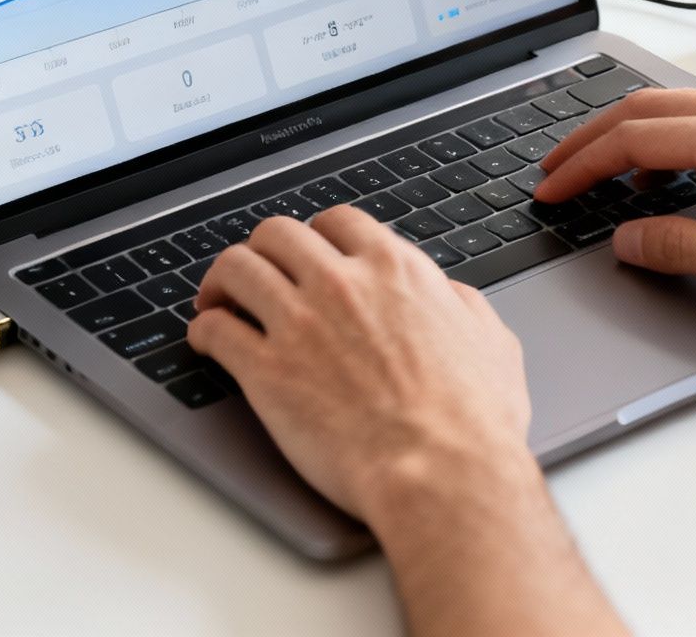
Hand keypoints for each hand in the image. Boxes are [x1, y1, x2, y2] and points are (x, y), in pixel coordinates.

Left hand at [188, 207, 536, 529]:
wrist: (443, 473)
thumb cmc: (473, 421)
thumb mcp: (491, 341)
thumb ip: (460, 304)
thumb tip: (447, 294)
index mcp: (396, 270)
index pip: (338, 222)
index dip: (317, 235)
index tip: (308, 253)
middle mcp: (343, 284)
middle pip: (277, 233)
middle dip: (263, 249)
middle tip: (258, 272)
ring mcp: (300, 323)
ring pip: (237, 268)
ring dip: (222, 280)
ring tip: (218, 299)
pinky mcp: (266, 371)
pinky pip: (216, 329)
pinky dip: (203, 330)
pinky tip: (206, 341)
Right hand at [534, 89, 695, 314]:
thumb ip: (683, 248)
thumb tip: (628, 239)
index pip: (633, 139)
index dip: (581, 166)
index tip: (551, 189)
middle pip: (649, 108)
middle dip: (592, 138)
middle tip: (556, 170)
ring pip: (684, 109)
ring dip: (634, 136)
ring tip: (605, 172)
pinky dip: (676, 138)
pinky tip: (679, 172)